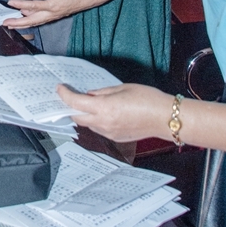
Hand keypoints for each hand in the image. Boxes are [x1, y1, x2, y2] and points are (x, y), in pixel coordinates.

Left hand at [3, 0, 97, 27]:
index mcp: (53, 6)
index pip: (33, 6)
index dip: (21, 4)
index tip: (10, 3)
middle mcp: (52, 13)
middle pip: (31, 20)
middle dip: (17, 23)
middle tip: (6, 23)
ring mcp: (53, 16)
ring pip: (35, 21)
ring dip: (22, 23)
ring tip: (11, 23)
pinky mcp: (55, 15)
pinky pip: (40, 19)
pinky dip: (31, 20)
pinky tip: (25, 17)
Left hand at [56, 82, 171, 143]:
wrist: (165, 118)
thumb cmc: (148, 99)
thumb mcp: (123, 88)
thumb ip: (103, 92)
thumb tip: (90, 95)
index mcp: (104, 108)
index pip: (75, 103)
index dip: (64, 95)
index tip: (60, 89)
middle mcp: (103, 123)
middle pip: (76, 117)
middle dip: (70, 107)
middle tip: (70, 97)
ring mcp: (109, 133)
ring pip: (87, 124)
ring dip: (84, 115)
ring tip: (88, 104)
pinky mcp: (116, 138)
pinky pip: (99, 129)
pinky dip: (96, 121)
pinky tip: (103, 113)